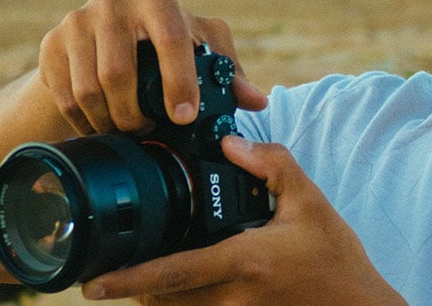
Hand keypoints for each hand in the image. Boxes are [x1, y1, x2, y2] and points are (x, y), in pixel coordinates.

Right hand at [38, 0, 266, 134]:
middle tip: (149, 131)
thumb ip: (228, 72)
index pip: (170, 38)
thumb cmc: (164, 45)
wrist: (101, 41)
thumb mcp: (199, 50)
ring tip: (127, 129)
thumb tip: (256, 100)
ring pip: (90, 90)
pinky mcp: (50, 43)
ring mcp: (76, 20)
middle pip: (120, 73)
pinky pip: (67, 97)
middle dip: (137, 115)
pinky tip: (100, 124)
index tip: (184, 117)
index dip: (179, 82)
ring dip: (111, 121)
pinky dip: (86, 121)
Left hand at [81, 136, 404, 305]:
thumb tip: (230, 142)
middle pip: (162, 299)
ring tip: (136, 277)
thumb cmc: (337, 258)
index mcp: (244, 261)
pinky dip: (179, 304)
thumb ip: (271, 165)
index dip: (128, 278)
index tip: (94, 280)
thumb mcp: (310, 201)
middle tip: (107, 269)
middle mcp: (233, 297)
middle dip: (131, 286)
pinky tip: (178, 287)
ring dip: (153, 296)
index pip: (172, 272)